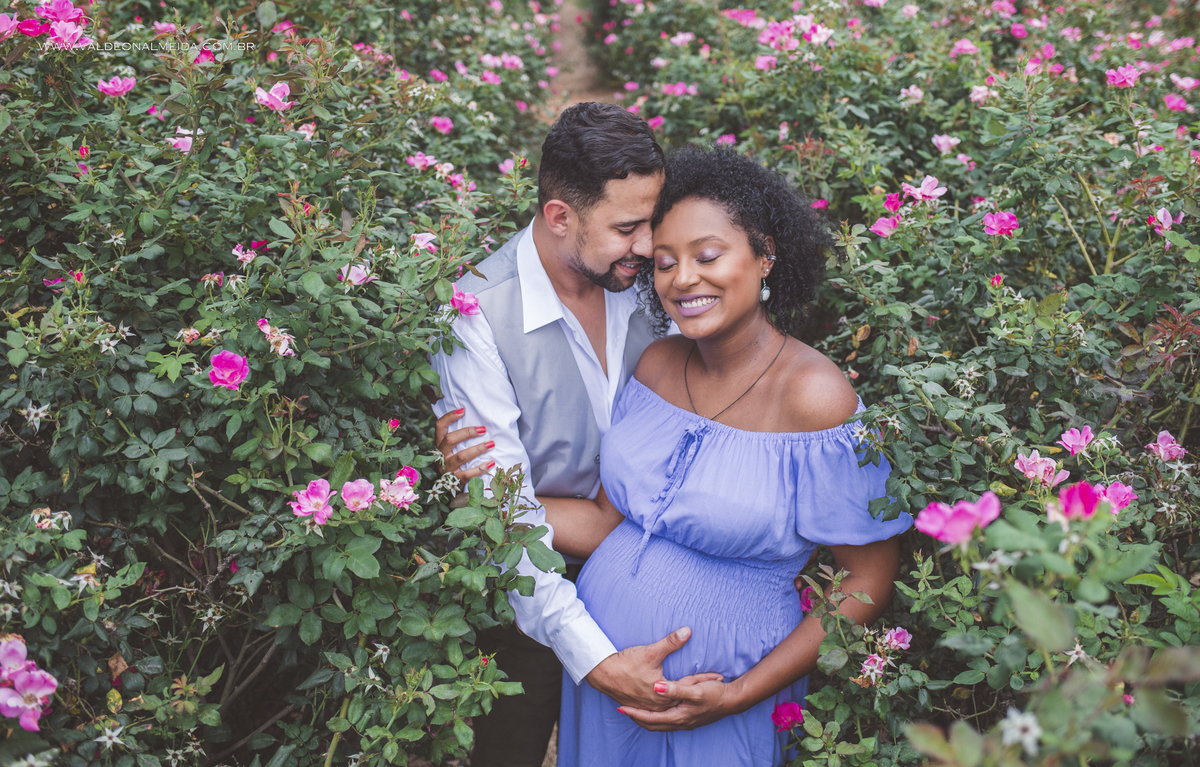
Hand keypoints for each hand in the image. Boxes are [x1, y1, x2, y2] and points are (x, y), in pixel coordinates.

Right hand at [434, 408, 494, 480]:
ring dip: (477, 449)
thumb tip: (474, 419)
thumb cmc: (453, 461)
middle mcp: (441, 455)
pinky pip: (468, 474)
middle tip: (483, 429)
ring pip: (461, 457)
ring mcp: (447, 468)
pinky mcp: (455, 481)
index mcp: (439, 444)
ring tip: (491, 444)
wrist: (445, 488)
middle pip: (450, 440)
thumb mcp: (451, 448)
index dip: (449, 417)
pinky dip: (480, 469)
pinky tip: (491, 463)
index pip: (440, 426)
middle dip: (467, 432)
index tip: (463, 410)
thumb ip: (459, 436)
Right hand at [584, 627, 722, 712]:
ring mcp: (649, 708)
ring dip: (686, 703)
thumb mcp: (650, 651)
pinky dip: (671, 710)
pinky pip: (661, 712)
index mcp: (663, 693)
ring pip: (673, 709)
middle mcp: (658, 704)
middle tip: (715, 689)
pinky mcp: (641, 707)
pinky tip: (674, 708)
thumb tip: (687, 631)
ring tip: (698, 700)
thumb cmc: (626, 663)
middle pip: (684, 700)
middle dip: (699, 694)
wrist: (602, 674)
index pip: (690, 686)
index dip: (705, 679)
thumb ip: (671, 642)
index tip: (719, 676)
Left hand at [618, 677, 740, 730]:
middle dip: (637, 718)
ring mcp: (686, 723)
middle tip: (623, 710)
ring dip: (646, 719)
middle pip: (652, 725)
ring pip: (660, 725)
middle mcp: (680, 723)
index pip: (650, 718)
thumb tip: (656, 687)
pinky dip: (657, 718)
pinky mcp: (690, 719)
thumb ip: (675, 688)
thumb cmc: (714, 694)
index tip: (621, 706)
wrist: (732, 701)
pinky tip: (656, 712)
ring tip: (635, 712)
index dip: (634, 713)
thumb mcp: (694, 689)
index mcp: (679, 716)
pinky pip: (667, 722)